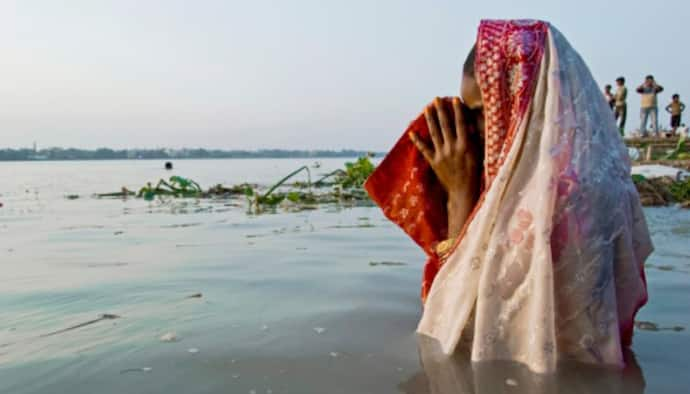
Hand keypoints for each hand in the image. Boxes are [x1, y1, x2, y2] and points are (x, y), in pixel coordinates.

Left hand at [409, 97, 480, 238]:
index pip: (460, 124)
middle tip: (436, 99)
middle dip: (440, 111)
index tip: (454, 99)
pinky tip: (412, 132)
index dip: (457, 111)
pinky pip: (424, 149)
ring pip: (434, 133)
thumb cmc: (474, 173)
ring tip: (426, 108)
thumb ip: (473, 140)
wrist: (463, 191)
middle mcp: (452, 148)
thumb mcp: (478, 155)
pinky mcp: (434, 161)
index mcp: (465, 145)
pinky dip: (418, 140)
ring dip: (430, 119)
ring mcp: (441, 154)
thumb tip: (470, 126)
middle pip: (445, 125)